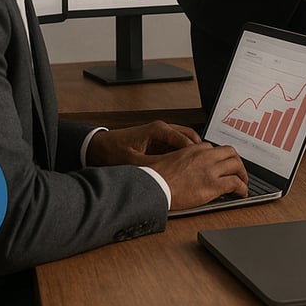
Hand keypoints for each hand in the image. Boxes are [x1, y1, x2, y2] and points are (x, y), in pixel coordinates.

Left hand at [85, 121, 200, 166]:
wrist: (99, 147)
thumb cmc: (112, 151)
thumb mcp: (132, 162)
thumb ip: (151, 167)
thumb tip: (167, 176)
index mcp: (157, 130)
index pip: (184, 138)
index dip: (195, 152)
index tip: (203, 163)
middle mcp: (162, 129)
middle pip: (189, 137)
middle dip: (199, 151)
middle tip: (206, 165)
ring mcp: (161, 134)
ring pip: (185, 141)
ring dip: (192, 153)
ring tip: (199, 167)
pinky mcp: (159, 141)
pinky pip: (177, 146)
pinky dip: (184, 154)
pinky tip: (186, 167)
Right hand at [146, 143, 248, 210]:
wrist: (154, 187)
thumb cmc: (154, 176)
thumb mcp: (161, 159)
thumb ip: (169, 157)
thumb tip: (153, 159)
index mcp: (193, 149)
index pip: (214, 149)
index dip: (220, 158)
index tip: (220, 165)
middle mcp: (205, 156)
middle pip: (230, 153)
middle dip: (237, 162)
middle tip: (238, 171)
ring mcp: (210, 170)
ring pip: (236, 166)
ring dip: (243, 174)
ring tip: (243, 182)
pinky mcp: (213, 185)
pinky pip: (235, 183)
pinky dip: (242, 188)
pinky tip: (242, 193)